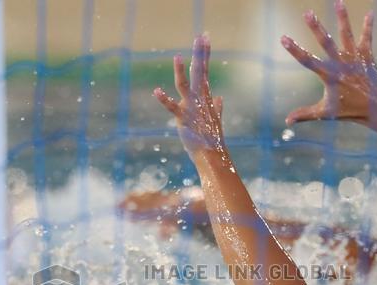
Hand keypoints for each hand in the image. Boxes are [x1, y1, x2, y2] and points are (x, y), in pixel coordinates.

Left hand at [154, 35, 226, 158]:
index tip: (206, 38)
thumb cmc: (211, 139)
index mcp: (204, 97)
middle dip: (200, 54)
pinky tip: (157, 91)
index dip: (205, 53)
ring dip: (181, 72)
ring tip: (177, 57)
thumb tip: (220, 99)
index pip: (204, 70)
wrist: (211, 155)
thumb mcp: (215, 120)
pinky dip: (164, 99)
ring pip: (184, 85)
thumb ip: (217, 108)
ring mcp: (191, 107)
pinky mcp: (182, 118)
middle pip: (199, 71)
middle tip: (202, 36)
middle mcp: (199, 99)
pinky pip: (172, 107)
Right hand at [280, 1, 376, 124]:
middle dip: (316, 27)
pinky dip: (368, 27)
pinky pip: (366, 39)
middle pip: (326, 43)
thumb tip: (286, 122)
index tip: (283, 38)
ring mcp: (355, 59)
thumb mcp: (324, 113)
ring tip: (338, 2)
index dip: (294, 50)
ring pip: (347, 35)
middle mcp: (341, 64)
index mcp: (329, 76)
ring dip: (343, 18)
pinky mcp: (366, 57)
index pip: (307, 61)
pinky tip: (370, 13)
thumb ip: (304, 114)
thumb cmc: (349, 111)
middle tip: (308, 13)